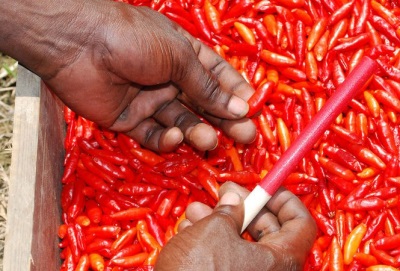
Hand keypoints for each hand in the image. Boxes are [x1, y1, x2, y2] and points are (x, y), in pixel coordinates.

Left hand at [1, 0, 255, 151]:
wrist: (77, 43)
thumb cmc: (132, 39)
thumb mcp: (177, 56)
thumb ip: (206, 85)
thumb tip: (239, 106)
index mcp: (183, 55)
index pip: (216, 75)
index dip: (234, 91)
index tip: (252, 108)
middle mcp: (169, 79)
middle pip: (203, 103)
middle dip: (224, 119)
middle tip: (245, 135)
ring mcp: (149, 100)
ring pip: (181, 121)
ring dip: (197, 131)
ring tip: (210, 140)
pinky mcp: (129, 120)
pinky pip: (153, 134)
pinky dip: (167, 139)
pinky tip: (176, 136)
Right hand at [155, 182, 316, 270]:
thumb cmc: (199, 270)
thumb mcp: (214, 230)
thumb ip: (229, 210)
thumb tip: (234, 198)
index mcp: (279, 261)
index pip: (301, 224)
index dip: (285, 199)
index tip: (266, 185)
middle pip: (268, 230)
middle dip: (244, 207)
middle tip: (224, 192)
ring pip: (241, 242)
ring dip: (219, 220)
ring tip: (195, 210)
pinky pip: (226, 257)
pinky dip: (211, 240)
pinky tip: (190, 230)